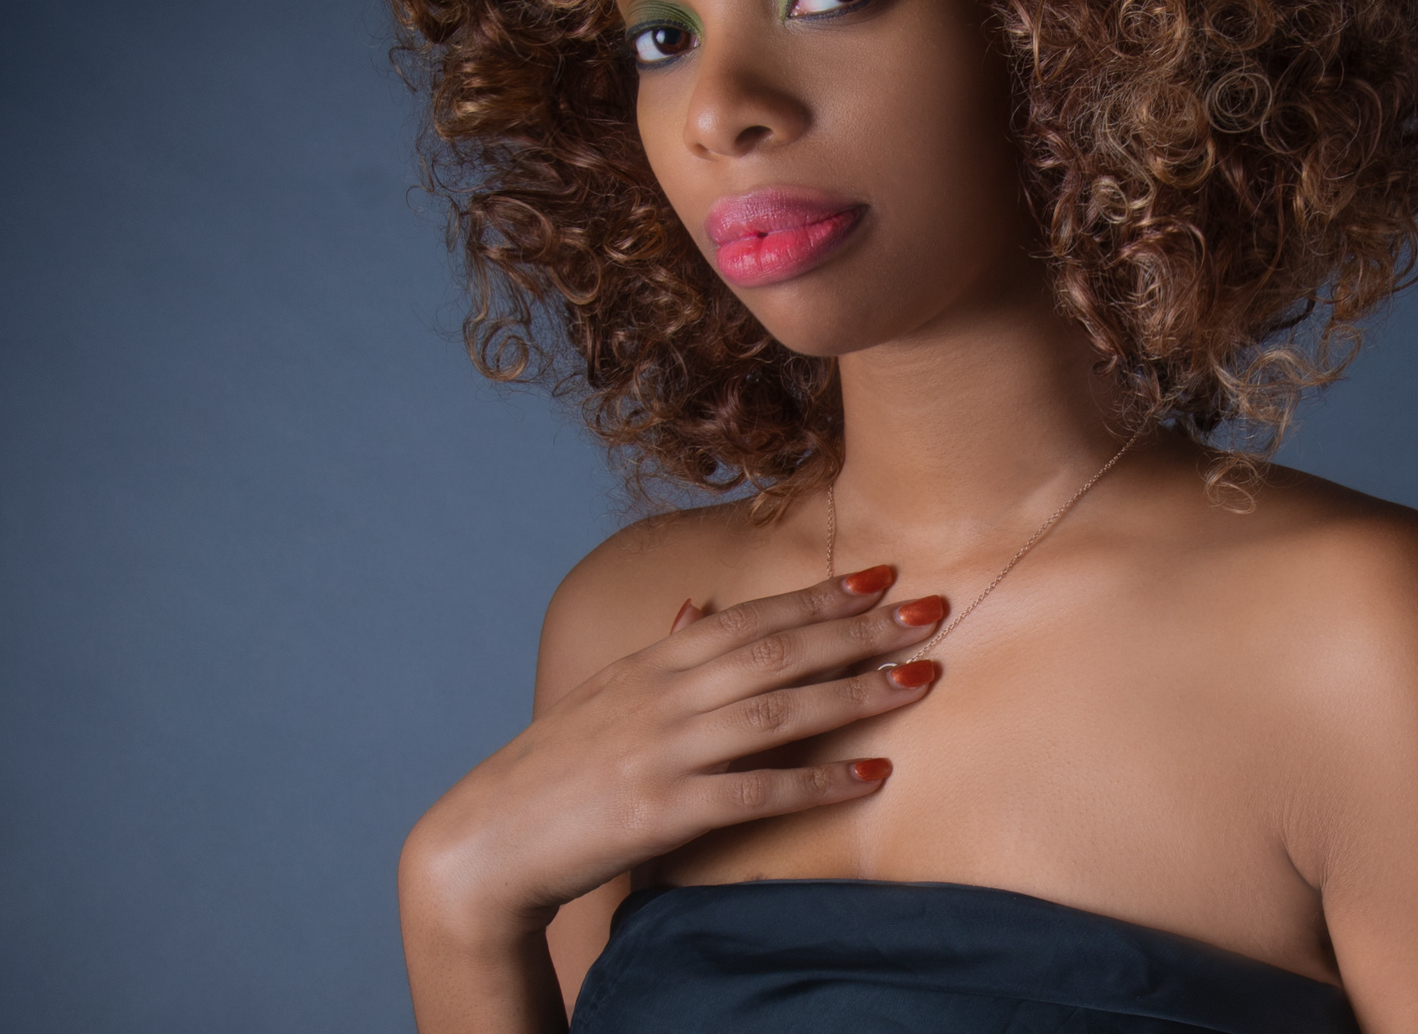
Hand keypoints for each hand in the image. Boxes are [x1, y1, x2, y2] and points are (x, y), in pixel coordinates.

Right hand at [399, 566, 940, 946]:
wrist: (486, 840)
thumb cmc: (557, 764)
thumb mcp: (608, 691)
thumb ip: (664, 648)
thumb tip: (703, 602)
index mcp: (655, 662)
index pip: (753, 616)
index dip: (820, 596)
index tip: (882, 577)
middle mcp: (664, 695)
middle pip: (779, 652)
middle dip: (859, 630)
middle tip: (931, 612)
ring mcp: (663, 751)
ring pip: (777, 712)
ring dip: (855, 694)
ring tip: (920, 679)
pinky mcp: (661, 813)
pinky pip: (754, 793)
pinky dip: (816, 784)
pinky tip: (870, 775)